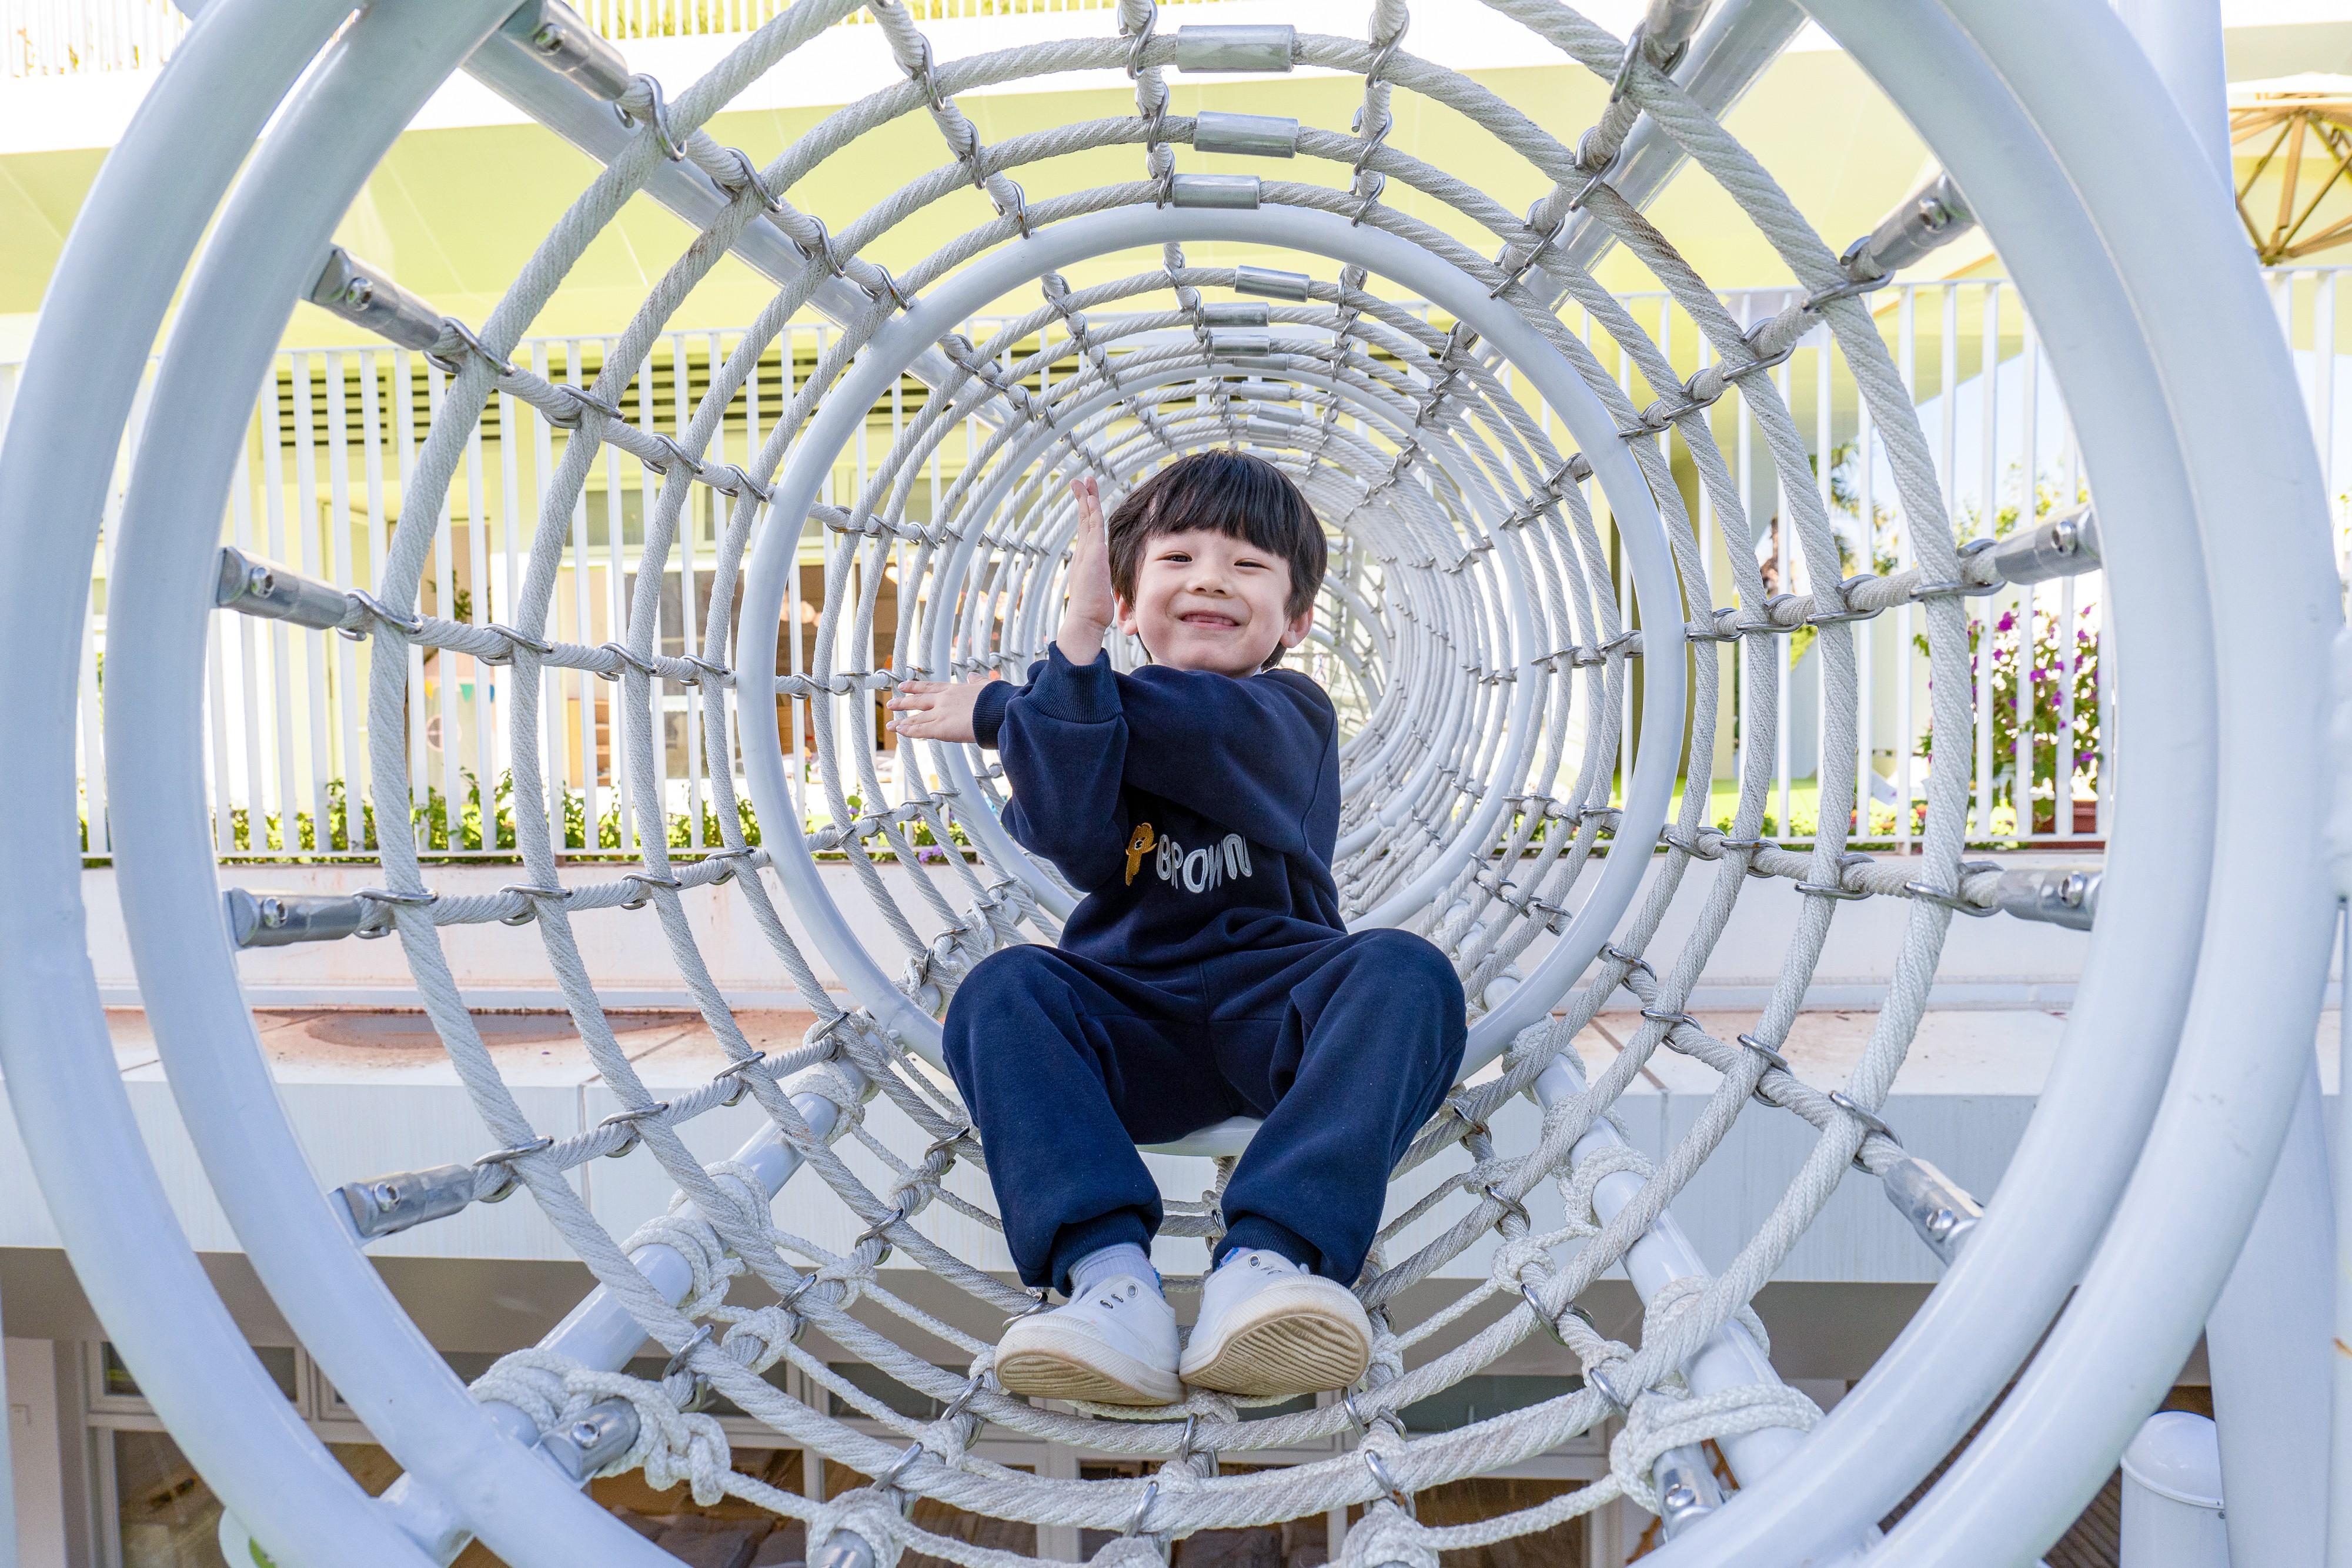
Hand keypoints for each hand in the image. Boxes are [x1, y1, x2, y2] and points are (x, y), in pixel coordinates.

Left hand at [888, 678, 991, 743]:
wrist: (999, 711)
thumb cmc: (997, 700)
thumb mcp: (987, 685)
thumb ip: (978, 682)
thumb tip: (974, 676)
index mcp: (954, 689)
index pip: (930, 687)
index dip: (915, 687)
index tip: (904, 686)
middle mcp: (943, 700)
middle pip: (918, 701)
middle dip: (903, 702)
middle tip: (892, 703)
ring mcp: (940, 713)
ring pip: (916, 718)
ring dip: (902, 721)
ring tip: (890, 725)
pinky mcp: (941, 728)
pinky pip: (920, 730)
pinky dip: (908, 731)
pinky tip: (899, 731)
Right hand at [1058, 475, 1116, 664]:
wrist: (1086, 620)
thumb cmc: (1094, 611)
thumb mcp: (1101, 589)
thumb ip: (1103, 580)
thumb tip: (1107, 583)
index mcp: (1086, 558)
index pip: (1086, 529)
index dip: (1086, 512)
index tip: (1086, 497)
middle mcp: (1083, 552)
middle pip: (1084, 519)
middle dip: (1083, 498)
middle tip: (1081, 480)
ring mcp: (1086, 552)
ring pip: (1087, 519)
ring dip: (1087, 498)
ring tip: (1085, 481)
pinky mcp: (1093, 554)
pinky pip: (1093, 528)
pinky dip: (1092, 512)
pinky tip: (1092, 499)